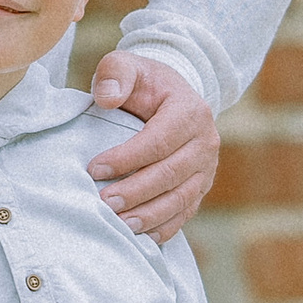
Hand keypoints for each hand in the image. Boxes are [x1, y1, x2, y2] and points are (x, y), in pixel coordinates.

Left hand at [86, 53, 220, 240]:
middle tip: (104, 203)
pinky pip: (184, 213)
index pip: (159, 140)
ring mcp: (207, 169)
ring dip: (149, 215)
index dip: (127, 158)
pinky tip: (139, 235)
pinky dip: (163, 228)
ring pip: (180, 199)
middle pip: (170, 174)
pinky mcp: (200, 189)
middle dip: (136, 192)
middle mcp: (206, 142)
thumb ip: (115, 73)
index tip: (95, 169)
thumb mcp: (127, 66)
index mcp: (190, 111)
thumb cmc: (144, 84)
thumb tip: (106, 99)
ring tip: (119, 225)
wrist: (170, 98)